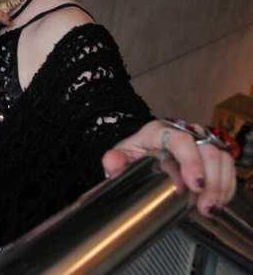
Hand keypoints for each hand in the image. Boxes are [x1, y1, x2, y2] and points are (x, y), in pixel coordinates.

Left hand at [102, 119, 235, 216]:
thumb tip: (112, 161)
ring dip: (220, 184)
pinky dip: (226, 185)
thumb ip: (114, 161)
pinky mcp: (211, 153)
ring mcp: (199, 141)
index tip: (195, 185)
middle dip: (210, 180)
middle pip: (206, 149)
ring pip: (220, 157)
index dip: (191, 161)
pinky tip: (218, 201)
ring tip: (210, 207)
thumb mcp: (121, 158)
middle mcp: (182, 131)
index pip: (180, 139)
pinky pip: (227, 166)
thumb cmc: (133, 156)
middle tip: (205, 205)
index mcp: (158, 131)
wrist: (141, 156)